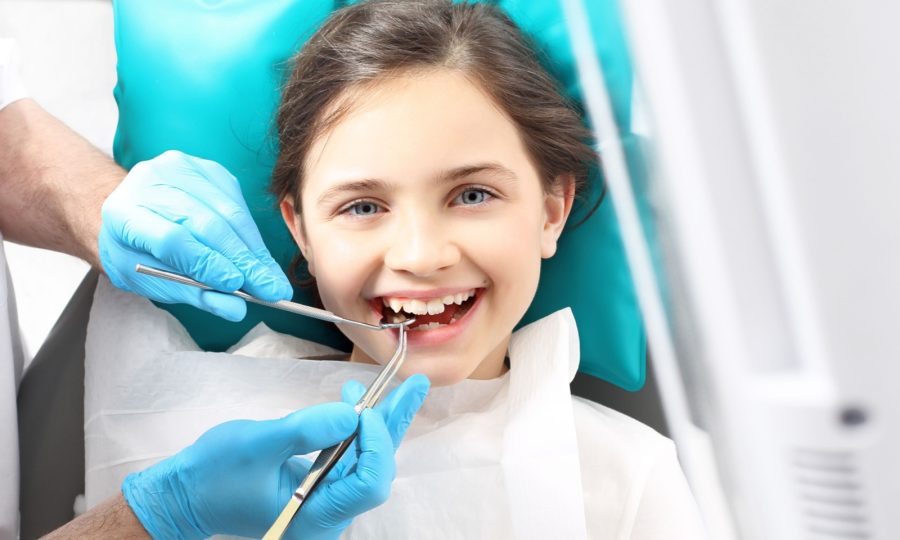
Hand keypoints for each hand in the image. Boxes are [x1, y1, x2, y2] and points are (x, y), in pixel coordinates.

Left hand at [98, 150, 291, 320]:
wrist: (133, 211)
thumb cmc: (139, 252)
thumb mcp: (154, 281)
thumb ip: (193, 293)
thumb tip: (235, 309)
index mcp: (124, 214)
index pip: (172, 238)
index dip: (206, 262)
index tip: (236, 286)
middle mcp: (150, 182)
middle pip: (206, 223)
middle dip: (243, 261)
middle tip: (270, 289)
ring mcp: (181, 168)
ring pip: (229, 212)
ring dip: (255, 250)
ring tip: (272, 279)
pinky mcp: (207, 168)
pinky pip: (238, 203)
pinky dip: (252, 234)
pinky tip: (260, 256)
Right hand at [122, 375, 429, 538]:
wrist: (184, 494)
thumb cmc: (213, 474)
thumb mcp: (258, 444)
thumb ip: (307, 430)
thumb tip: (353, 414)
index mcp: (313, 517)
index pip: (368, 483)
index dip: (377, 445)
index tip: (367, 410)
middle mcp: (326, 518)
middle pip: (374, 471)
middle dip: (392, 425)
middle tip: (415, 385)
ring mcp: (322, 506)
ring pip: (364, 463)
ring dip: (378, 424)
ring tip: (394, 387)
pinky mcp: (316, 491)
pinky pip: (347, 461)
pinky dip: (355, 431)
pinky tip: (356, 404)